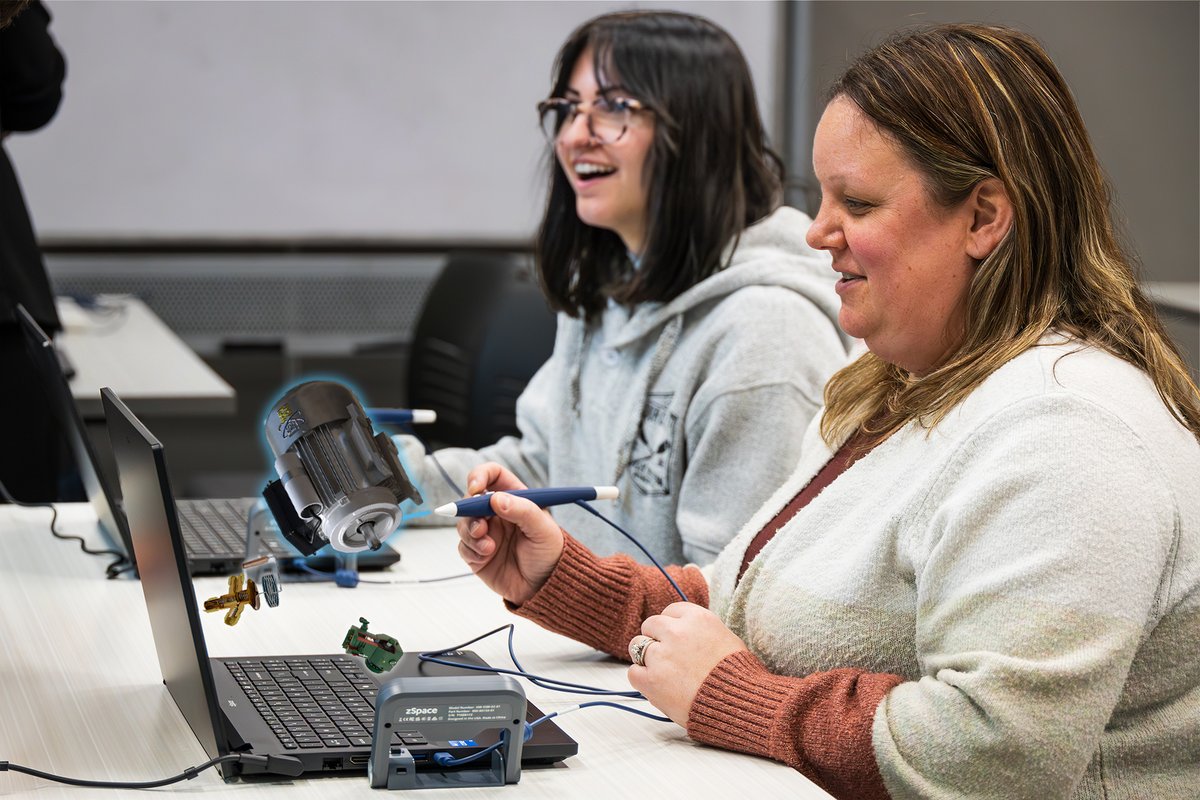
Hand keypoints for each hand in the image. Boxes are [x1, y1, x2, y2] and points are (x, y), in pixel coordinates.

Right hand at [455, 463, 563, 604]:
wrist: (545, 588)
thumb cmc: (549, 554)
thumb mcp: (543, 529)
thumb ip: (522, 510)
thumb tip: (495, 498)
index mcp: (515, 499)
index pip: (492, 475)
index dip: (480, 476)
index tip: (476, 488)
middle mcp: (497, 513)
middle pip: (470, 499)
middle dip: (469, 510)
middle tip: (481, 527)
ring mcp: (486, 533)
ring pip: (463, 523)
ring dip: (470, 532)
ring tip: (488, 547)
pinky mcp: (477, 553)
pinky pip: (463, 546)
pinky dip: (471, 550)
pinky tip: (486, 557)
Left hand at [627, 603, 747, 727]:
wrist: (739, 704)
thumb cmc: (737, 676)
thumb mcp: (726, 639)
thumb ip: (701, 631)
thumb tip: (687, 632)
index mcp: (697, 618)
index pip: (670, 611)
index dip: (671, 626)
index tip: (674, 637)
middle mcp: (677, 631)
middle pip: (650, 625)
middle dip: (656, 638)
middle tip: (667, 656)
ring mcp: (662, 655)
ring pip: (637, 646)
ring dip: (646, 657)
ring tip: (663, 672)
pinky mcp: (652, 679)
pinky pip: (633, 672)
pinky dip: (642, 679)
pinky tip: (657, 686)